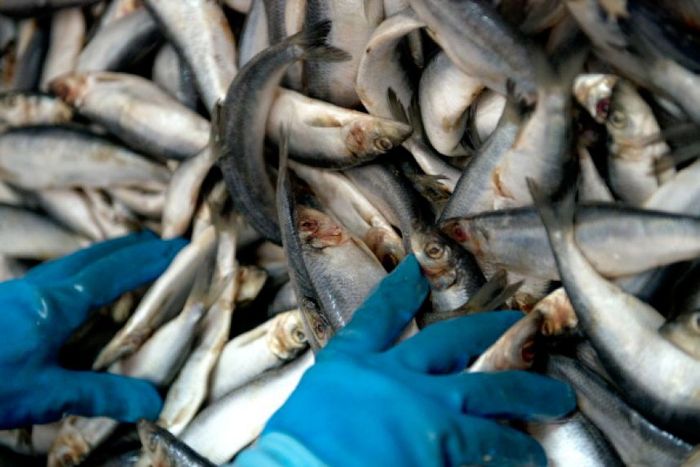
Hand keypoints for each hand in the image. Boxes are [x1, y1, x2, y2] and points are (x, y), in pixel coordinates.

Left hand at [0, 231, 185, 428]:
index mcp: (60, 301)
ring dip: (107, 258)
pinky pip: (57, 276)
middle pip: (96, 254)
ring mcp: (21, 290)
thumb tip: (153, 402)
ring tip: (128, 263)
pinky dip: (84, 274)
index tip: (181, 247)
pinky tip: (78, 294)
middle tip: (161, 245)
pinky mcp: (7, 302)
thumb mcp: (47, 394)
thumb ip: (101, 393)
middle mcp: (43, 286)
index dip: (153, 259)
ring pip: (75, 262)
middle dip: (132, 248)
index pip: (118, 271)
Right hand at [235, 255, 574, 466]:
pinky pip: (492, 442)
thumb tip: (364, 417)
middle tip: (517, 318)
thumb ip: (344, 406)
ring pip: (490, 389)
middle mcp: (392, 376)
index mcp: (350, 366)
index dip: (399, 290)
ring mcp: (424, 404)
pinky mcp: (447, 440)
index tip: (416, 270)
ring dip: (526, 394)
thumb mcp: (309, 416)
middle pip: (451, 340)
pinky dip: (513, 448)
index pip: (377, 317)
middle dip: (488, 327)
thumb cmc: (292, 453)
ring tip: (554, 399)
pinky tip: (531, 453)